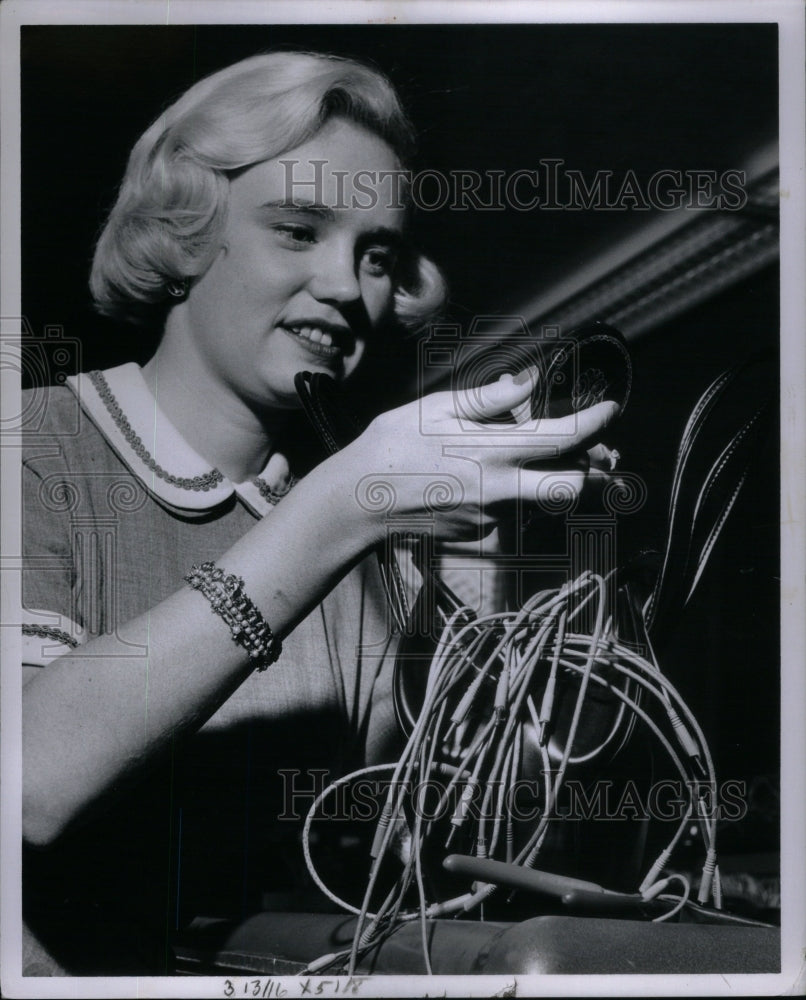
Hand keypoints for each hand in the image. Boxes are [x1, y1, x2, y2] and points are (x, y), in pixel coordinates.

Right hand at [340, 374, 618, 542]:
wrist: (359, 501)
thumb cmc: (392, 445)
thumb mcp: (435, 408)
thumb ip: (488, 398)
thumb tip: (529, 379)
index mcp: (491, 451)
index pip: (560, 438)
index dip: (593, 422)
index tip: (610, 409)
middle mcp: (500, 491)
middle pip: (571, 487)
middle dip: (593, 471)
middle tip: (600, 454)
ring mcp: (491, 518)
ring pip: (542, 500)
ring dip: (551, 479)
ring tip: (540, 457)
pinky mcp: (479, 534)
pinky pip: (511, 511)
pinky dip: (513, 493)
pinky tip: (486, 478)